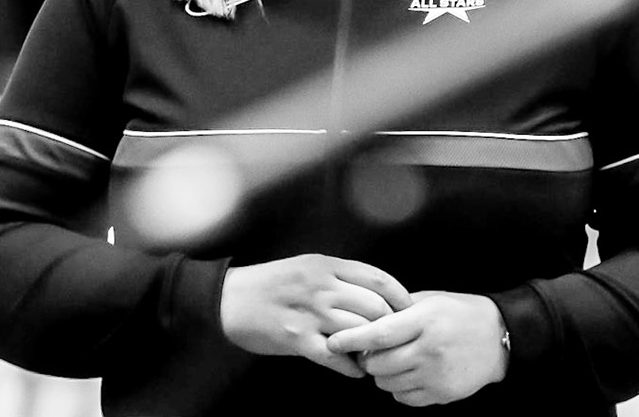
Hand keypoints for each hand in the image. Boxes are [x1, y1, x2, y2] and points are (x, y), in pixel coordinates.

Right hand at [219, 254, 411, 378]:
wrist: (228, 299)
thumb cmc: (271, 283)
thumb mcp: (307, 267)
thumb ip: (339, 277)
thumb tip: (375, 295)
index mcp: (327, 266)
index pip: (378, 278)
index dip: (400, 296)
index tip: (410, 310)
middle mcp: (322, 286)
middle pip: (374, 306)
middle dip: (389, 325)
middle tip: (396, 339)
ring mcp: (309, 313)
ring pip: (357, 331)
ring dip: (371, 347)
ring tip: (376, 356)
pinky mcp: (296, 338)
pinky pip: (333, 356)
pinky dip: (350, 367)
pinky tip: (356, 371)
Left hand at [325, 291, 506, 404]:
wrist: (499, 336)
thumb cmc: (461, 312)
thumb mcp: (432, 301)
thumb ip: (399, 310)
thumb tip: (363, 321)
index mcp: (426, 320)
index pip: (379, 333)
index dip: (352, 338)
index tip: (332, 340)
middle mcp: (429, 348)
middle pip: (377, 363)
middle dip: (369, 359)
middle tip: (374, 351)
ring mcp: (436, 374)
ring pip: (387, 383)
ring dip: (384, 373)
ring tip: (398, 360)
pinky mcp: (441, 394)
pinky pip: (403, 398)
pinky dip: (400, 388)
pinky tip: (413, 373)